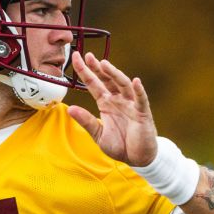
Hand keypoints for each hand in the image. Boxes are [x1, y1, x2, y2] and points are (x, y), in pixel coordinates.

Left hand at [67, 51, 157, 165]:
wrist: (137, 158)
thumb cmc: (119, 145)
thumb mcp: (98, 134)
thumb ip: (86, 121)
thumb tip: (70, 108)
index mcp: (106, 103)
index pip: (93, 83)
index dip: (85, 70)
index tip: (76, 57)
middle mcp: (118, 100)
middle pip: (107, 79)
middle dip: (98, 67)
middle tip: (87, 55)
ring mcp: (131, 104)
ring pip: (123, 85)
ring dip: (114, 74)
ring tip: (104, 64)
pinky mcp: (142, 113)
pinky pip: (141, 99)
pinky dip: (139, 90)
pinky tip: (135, 81)